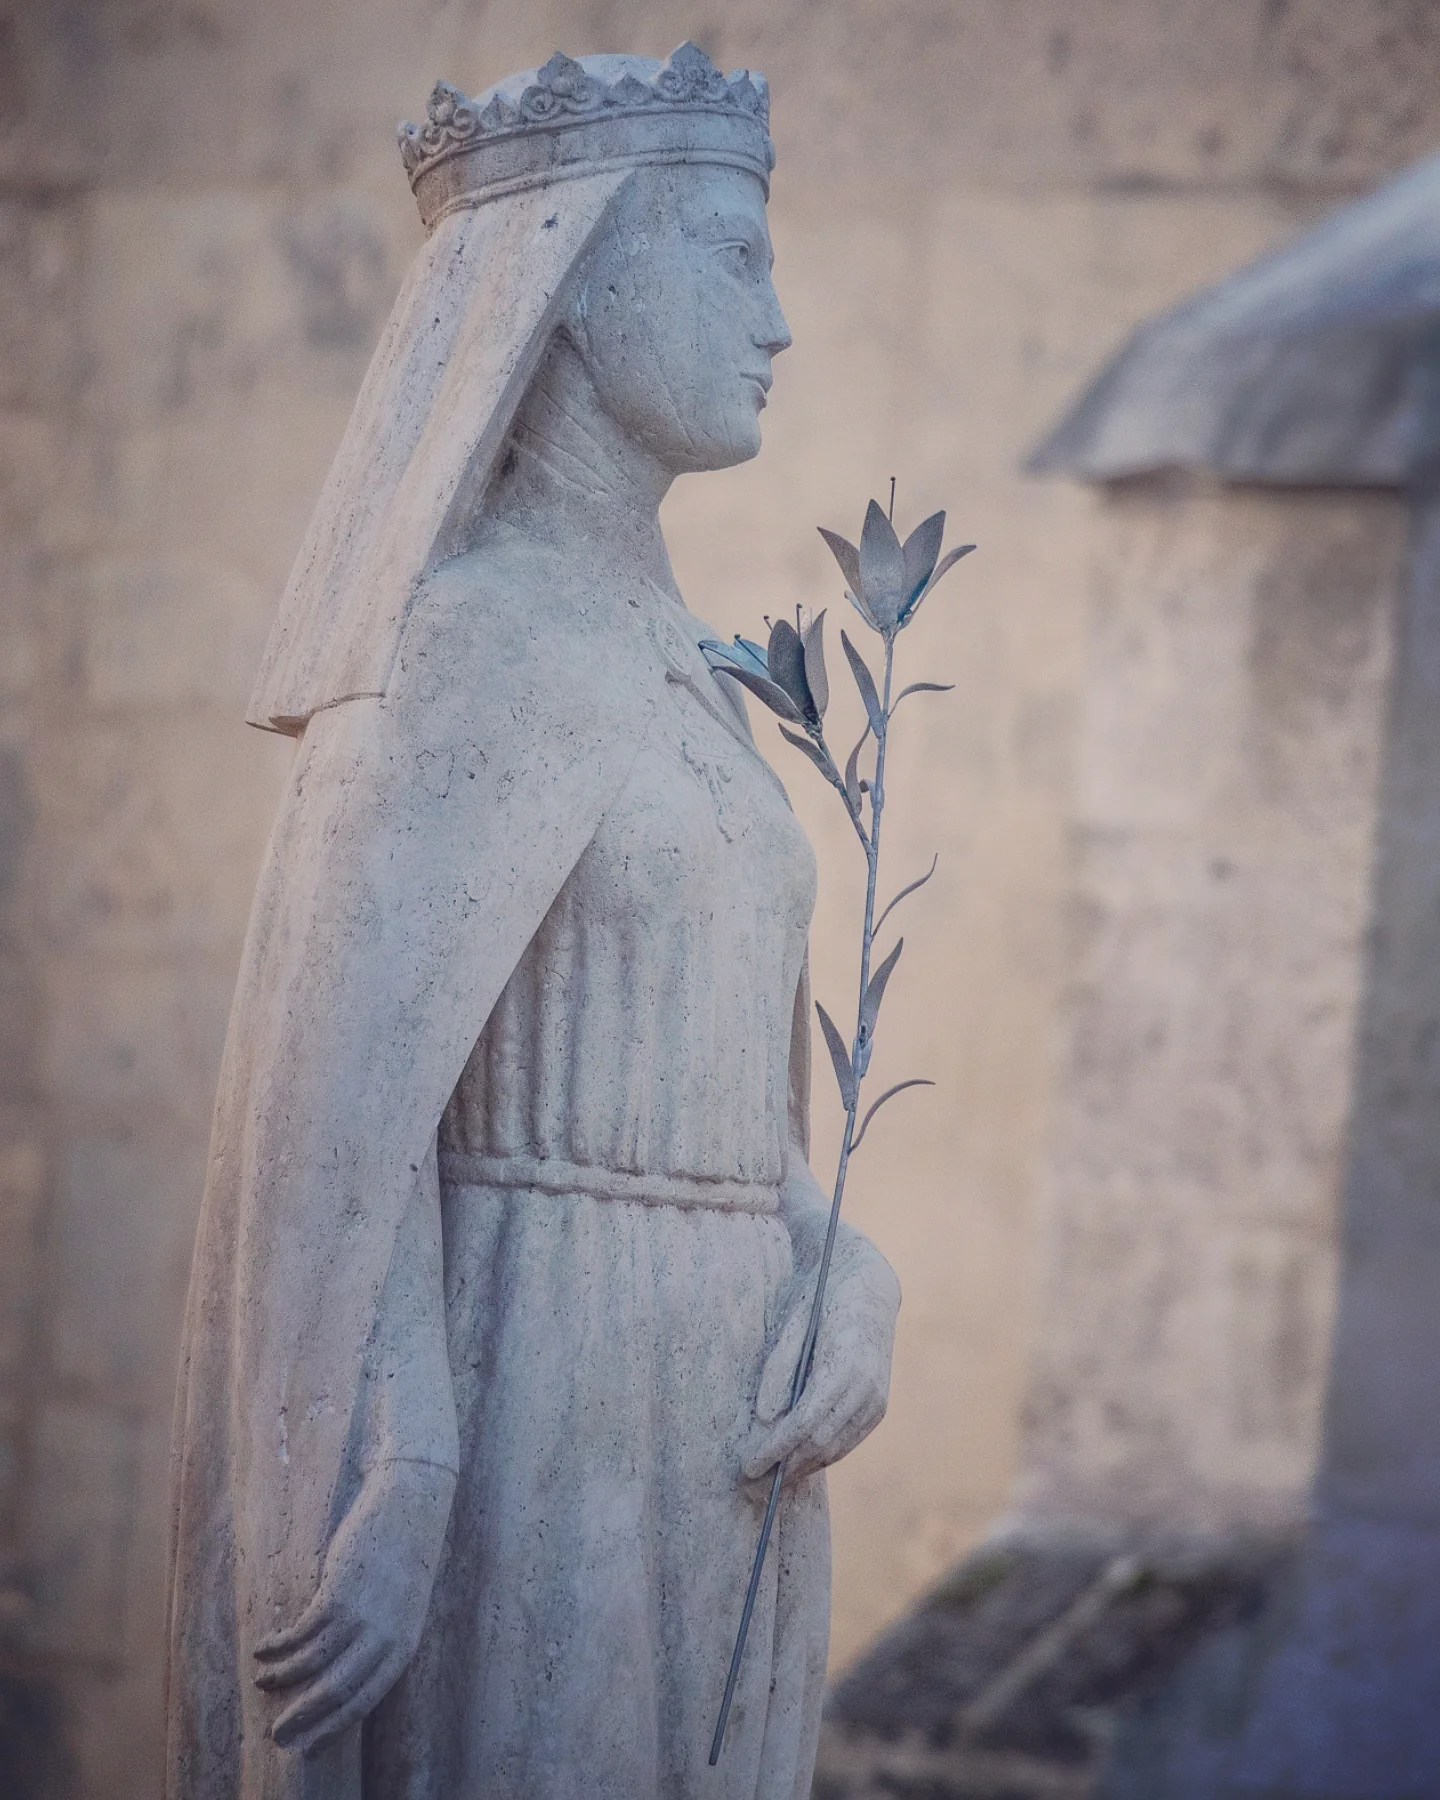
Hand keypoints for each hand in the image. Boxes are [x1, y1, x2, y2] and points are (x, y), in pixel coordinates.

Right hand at [253, 1457, 455, 1754]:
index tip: (306, 1749)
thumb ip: (378, 1644)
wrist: (410, 1504)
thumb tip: (343, 1675)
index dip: (331, 1729)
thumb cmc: (404, 1557)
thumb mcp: (401, 1610)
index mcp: (402, 1649)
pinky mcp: (337, 1595)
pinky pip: (299, 1635)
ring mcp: (361, 1619)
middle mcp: (384, 1640)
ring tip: (260, 1683)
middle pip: (335, 1694)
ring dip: (281, 1679)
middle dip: (302, 1718)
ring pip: (311, 1666)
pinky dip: (277, 1648)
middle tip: (276, 1734)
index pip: (364, 1703)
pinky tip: (263, 1649)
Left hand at [741, 1242, 899, 1488]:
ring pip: (836, 1447)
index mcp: (845, 1363)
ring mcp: (877, 1399)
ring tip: (770, 1478)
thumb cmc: (822, 1298)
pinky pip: (849, 1441)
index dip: (775, 1448)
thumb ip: (778, 1368)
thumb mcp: (792, 1321)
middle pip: (820, 1441)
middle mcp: (867, 1387)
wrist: (869, 1286)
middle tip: (751, 1479)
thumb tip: (764, 1418)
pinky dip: (822, 1455)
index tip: (747, 1465)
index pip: (804, 1421)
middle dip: (785, 1465)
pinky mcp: (879, 1406)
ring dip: (803, 1466)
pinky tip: (799, 1461)